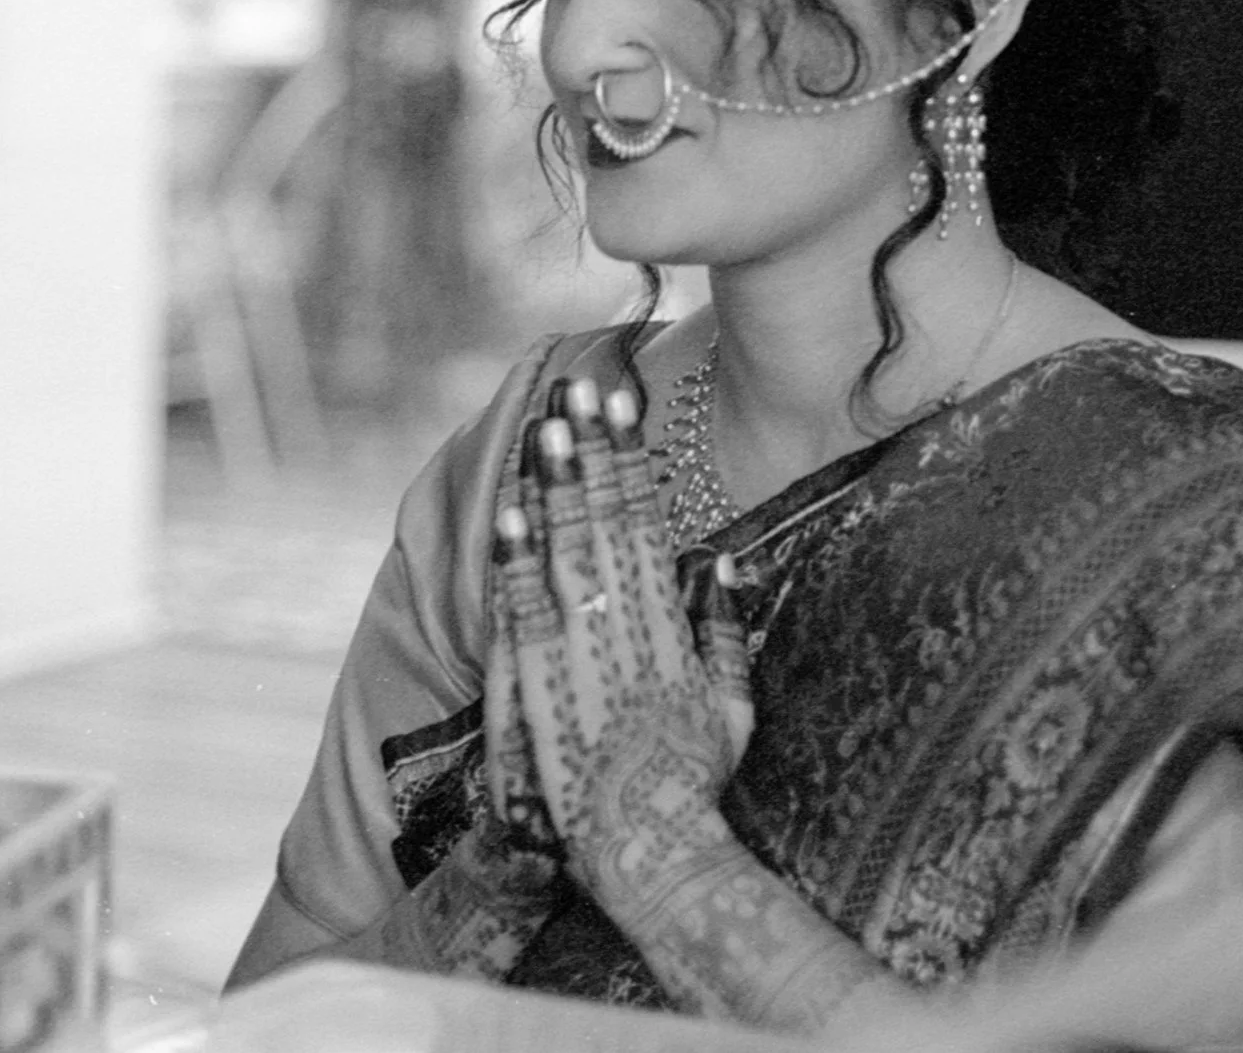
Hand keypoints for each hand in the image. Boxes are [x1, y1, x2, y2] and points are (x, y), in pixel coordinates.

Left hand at [486, 376, 754, 906]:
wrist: (647, 852)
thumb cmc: (694, 783)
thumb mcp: (733, 705)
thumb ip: (725, 630)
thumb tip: (722, 559)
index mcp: (672, 627)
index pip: (648, 521)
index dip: (631, 460)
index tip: (621, 407)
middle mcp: (626, 630)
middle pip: (604, 523)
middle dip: (589, 452)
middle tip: (577, 390)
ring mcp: (580, 657)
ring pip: (564, 554)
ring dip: (553, 487)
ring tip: (544, 427)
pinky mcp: (539, 688)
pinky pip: (524, 612)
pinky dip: (515, 562)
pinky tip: (509, 514)